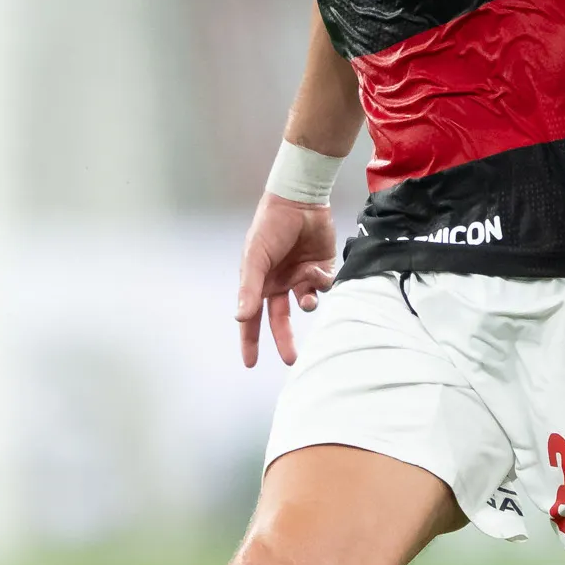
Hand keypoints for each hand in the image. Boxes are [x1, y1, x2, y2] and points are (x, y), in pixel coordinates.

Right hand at [234, 195, 337, 366]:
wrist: (300, 201)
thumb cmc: (270, 227)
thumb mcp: (255, 258)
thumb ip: (249, 288)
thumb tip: (240, 318)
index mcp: (260, 282)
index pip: (252, 318)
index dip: (250, 340)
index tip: (249, 363)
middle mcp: (280, 283)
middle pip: (281, 319)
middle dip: (285, 339)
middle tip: (291, 360)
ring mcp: (301, 276)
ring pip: (306, 304)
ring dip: (307, 304)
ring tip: (306, 298)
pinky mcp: (323, 268)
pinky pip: (324, 286)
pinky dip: (322, 283)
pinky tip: (317, 270)